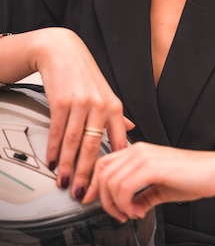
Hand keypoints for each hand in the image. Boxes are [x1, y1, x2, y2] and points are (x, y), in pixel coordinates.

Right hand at [32, 28, 132, 197]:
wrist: (62, 52)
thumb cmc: (84, 74)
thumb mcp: (106, 92)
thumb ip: (116, 115)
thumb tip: (129, 130)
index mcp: (114, 107)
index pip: (117, 142)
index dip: (114, 167)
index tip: (110, 184)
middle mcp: (100, 106)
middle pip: (94, 148)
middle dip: (88, 174)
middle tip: (83, 193)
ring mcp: (81, 104)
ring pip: (74, 143)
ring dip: (68, 167)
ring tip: (65, 183)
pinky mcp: (62, 101)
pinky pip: (58, 131)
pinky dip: (54, 150)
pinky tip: (53, 162)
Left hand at [83, 142, 214, 220]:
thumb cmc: (195, 176)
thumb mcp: (161, 188)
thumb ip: (143, 195)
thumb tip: (131, 208)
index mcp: (139, 152)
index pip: (104, 163)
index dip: (95, 184)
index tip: (94, 202)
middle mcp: (138, 150)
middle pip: (102, 172)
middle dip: (103, 199)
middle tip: (117, 214)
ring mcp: (144, 156)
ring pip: (110, 181)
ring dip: (115, 205)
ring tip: (130, 214)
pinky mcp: (152, 166)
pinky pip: (124, 187)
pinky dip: (126, 204)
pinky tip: (139, 211)